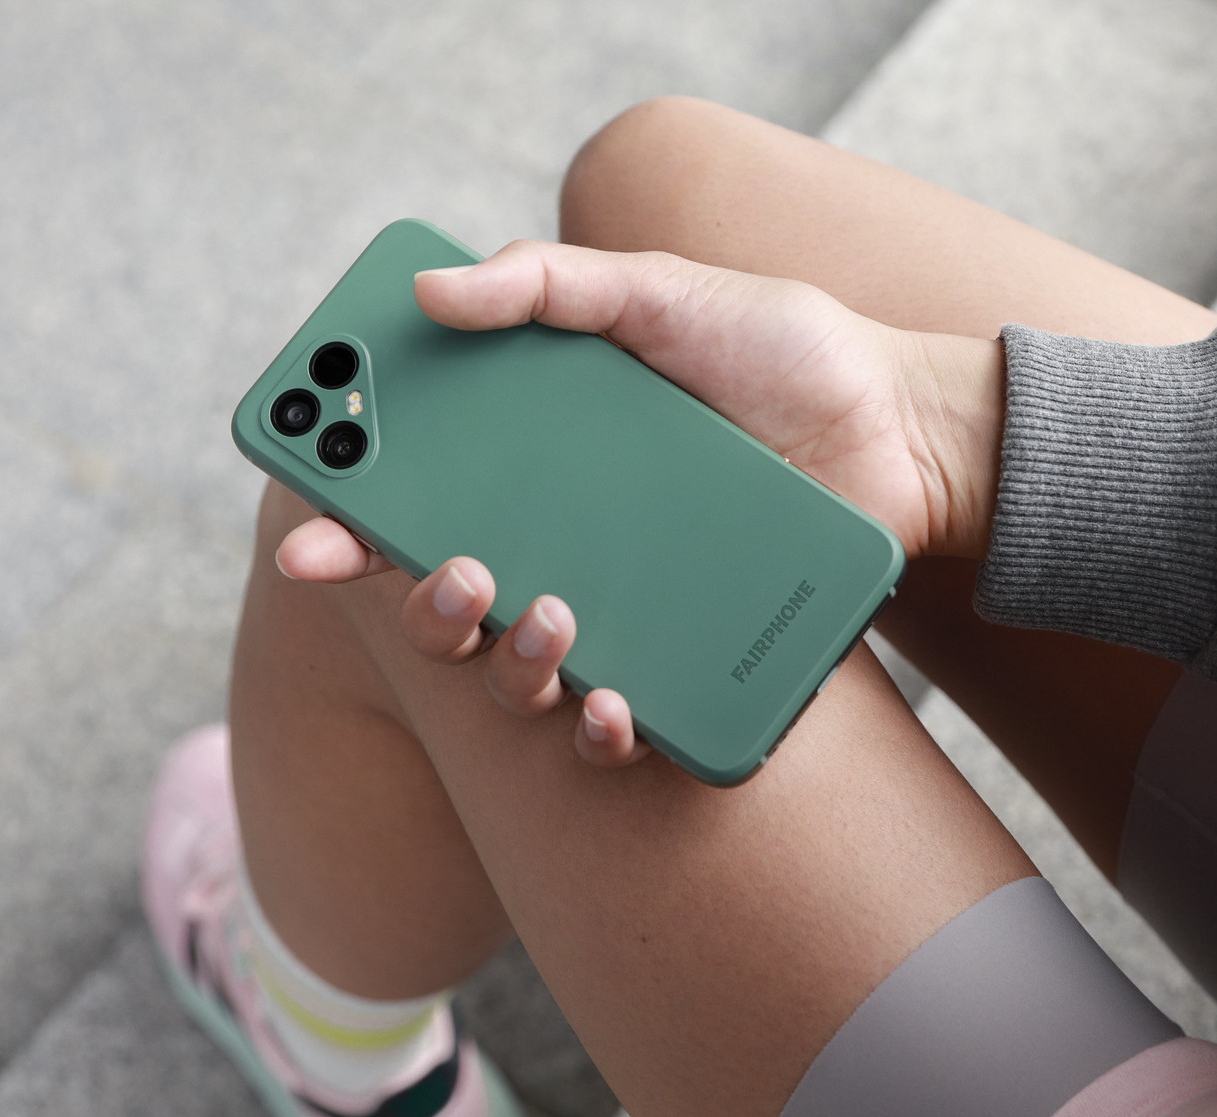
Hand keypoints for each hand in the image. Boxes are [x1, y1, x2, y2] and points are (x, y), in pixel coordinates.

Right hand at [275, 239, 1007, 765]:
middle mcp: (569, 544)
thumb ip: (548, 285)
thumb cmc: (783, 353)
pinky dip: (608, 731)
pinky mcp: (696, 660)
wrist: (907, 428)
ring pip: (524, 674)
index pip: (419, 502)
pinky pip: (629, 723)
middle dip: (424, 602)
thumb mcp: (662, 293)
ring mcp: (630, 609)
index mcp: (542, 463)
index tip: (309, 537)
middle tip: (453, 568)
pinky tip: (617, 708)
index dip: (350, 525)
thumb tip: (427, 291)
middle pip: (452, 601)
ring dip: (510, 662)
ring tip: (549, 619)